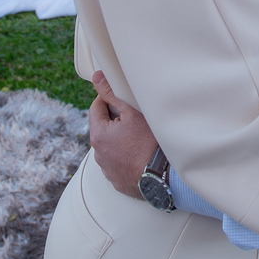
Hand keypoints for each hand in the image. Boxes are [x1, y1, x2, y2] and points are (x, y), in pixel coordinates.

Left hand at [88, 71, 159, 199]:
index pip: (96, 107)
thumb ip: (112, 93)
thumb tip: (97, 77)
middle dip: (115, 120)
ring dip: (119, 139)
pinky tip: (140, 153)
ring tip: (139, 137)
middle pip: (103, 127)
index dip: (108, 99)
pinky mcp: (117, 181)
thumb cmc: (149, 143)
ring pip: (110, 145)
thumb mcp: (132, 112)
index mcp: (98, 134)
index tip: (121, 98)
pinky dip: (125, 155)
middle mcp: (98, 154)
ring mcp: (107, 169)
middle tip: (134, 116)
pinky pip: (117, 162)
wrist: (162, 177)